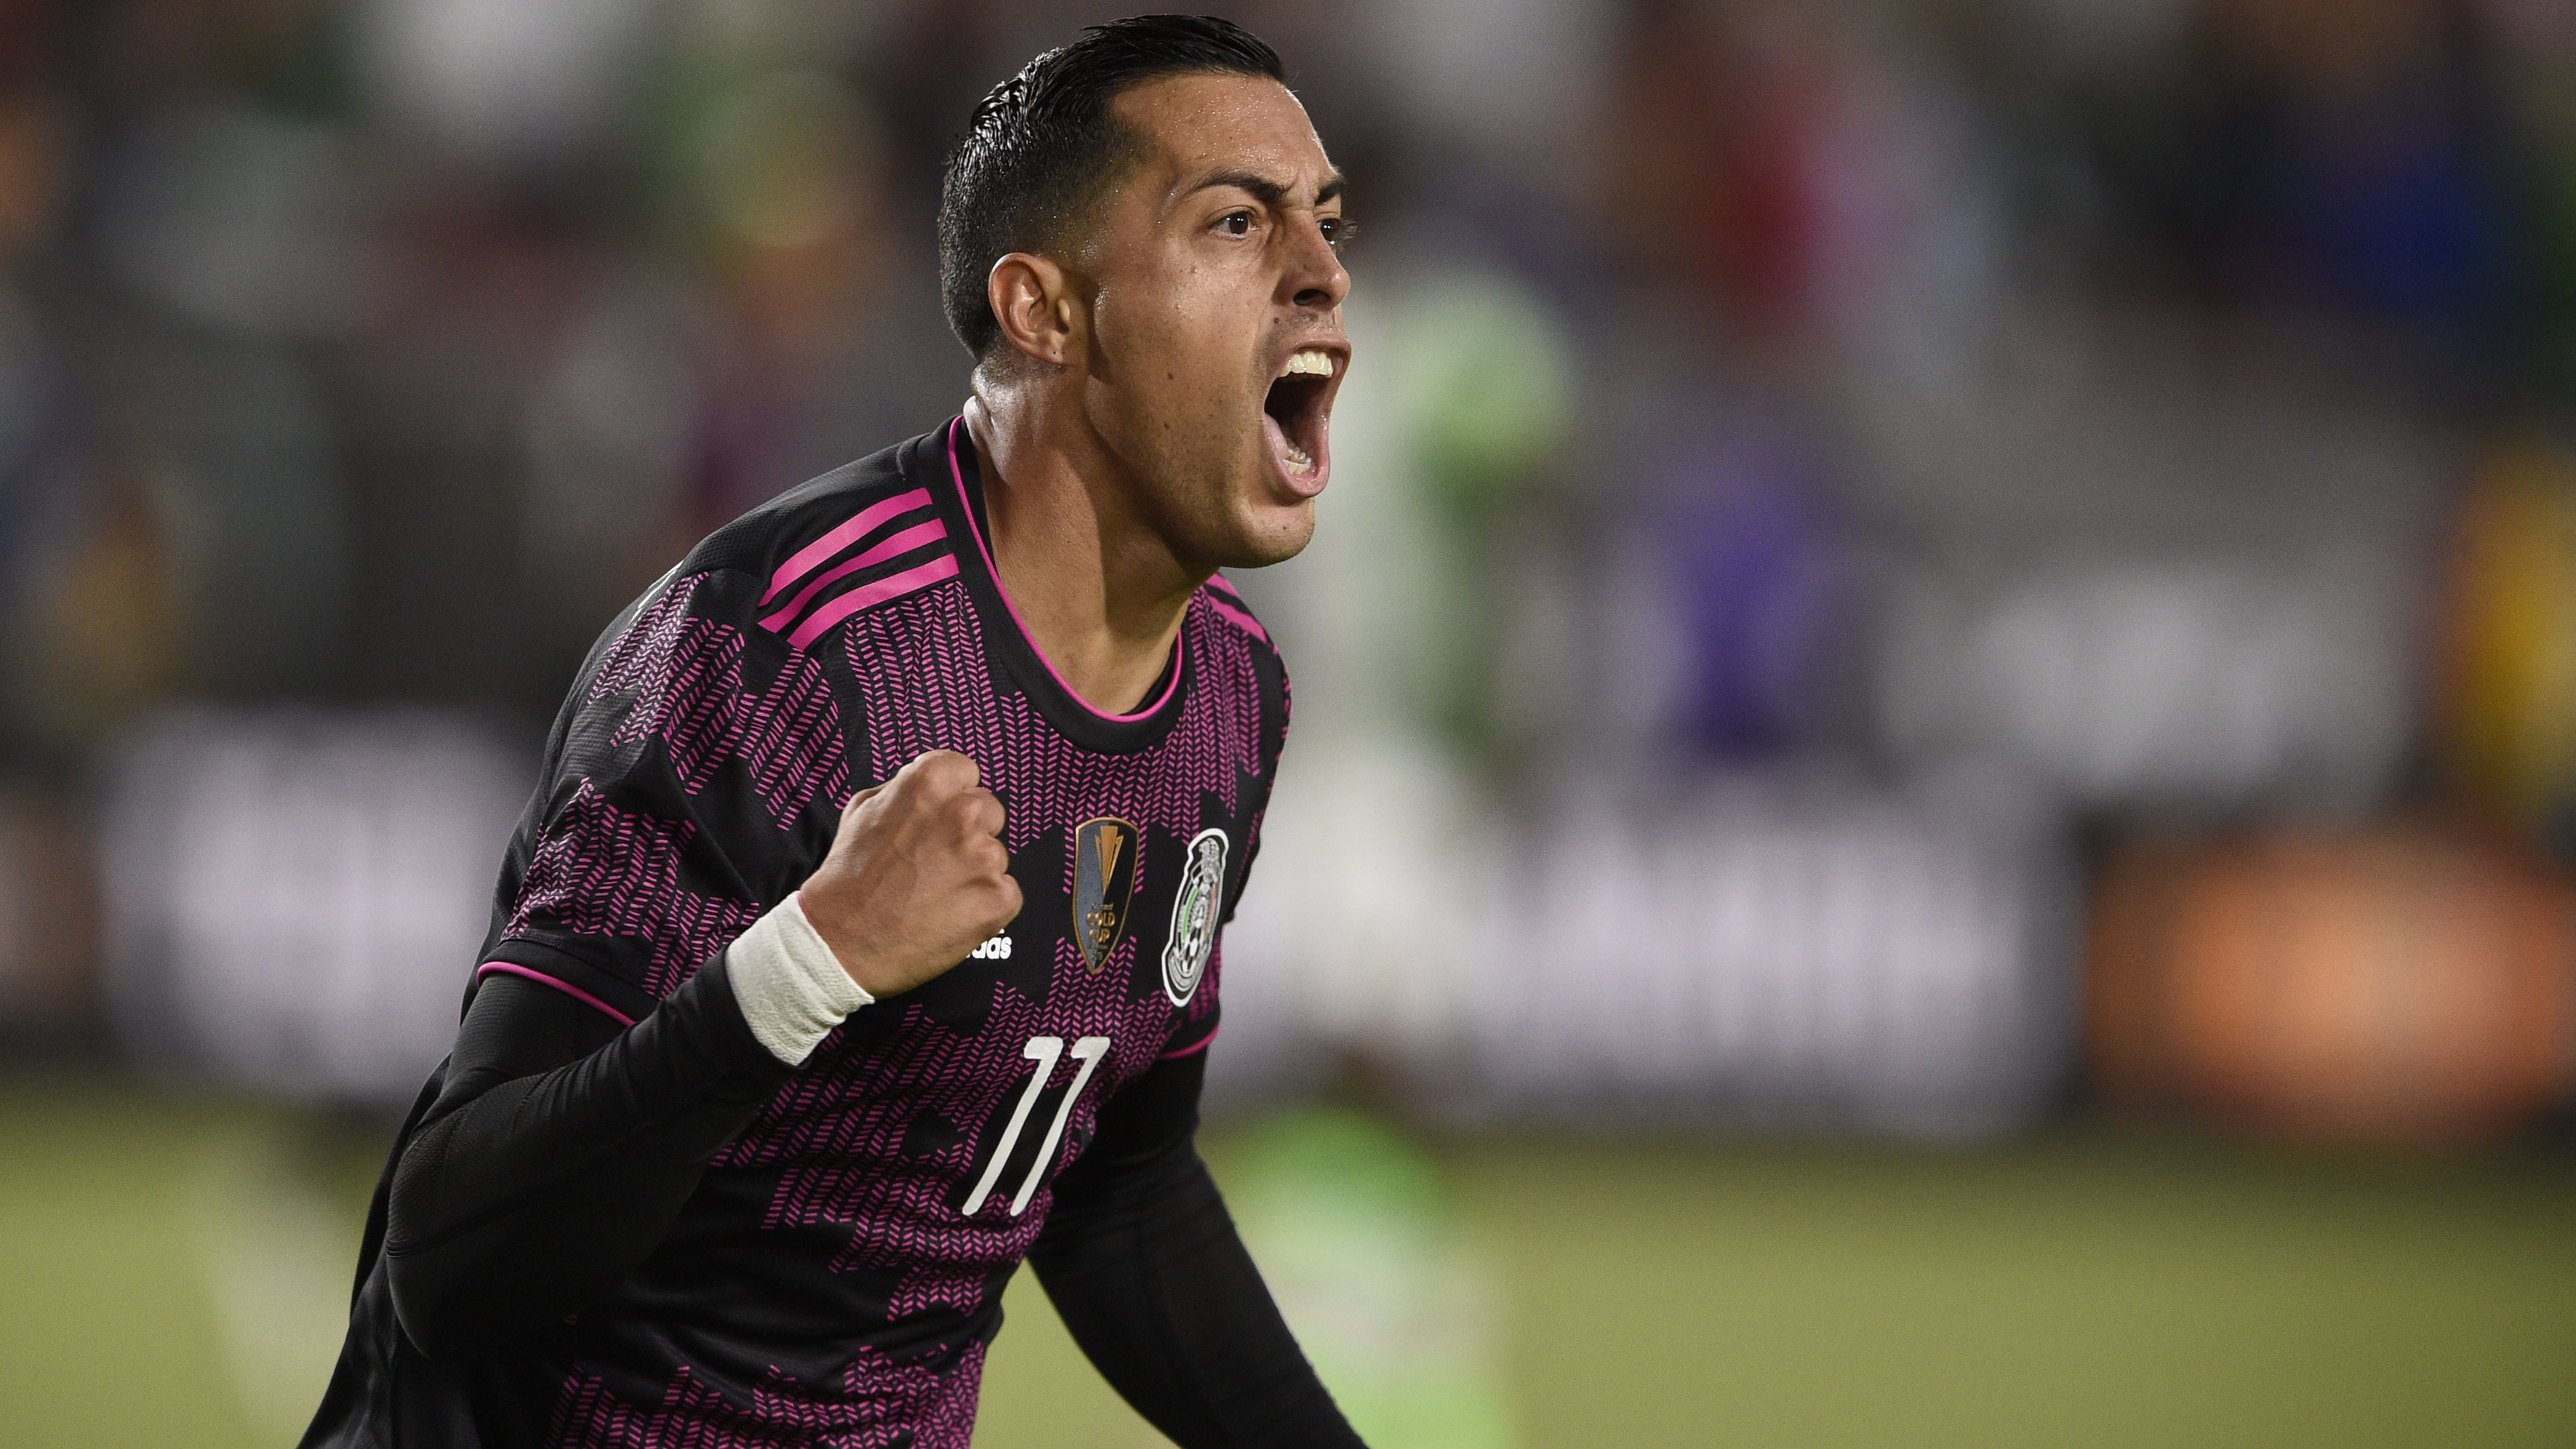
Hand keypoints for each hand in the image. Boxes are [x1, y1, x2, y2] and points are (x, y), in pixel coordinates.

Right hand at [798, 750, 1020, 996]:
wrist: (841, 940)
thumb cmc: (849, 876)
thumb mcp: (863, 809)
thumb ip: (905, 789)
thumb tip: (933, 787)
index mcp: (932, 781)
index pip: (966, 772)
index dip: (951, 797)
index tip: (937, 820)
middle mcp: (964, 811)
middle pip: (988, 811)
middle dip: (968, 833)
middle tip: (933, 862)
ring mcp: (985, 857)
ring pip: (996, 856)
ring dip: (974, 872)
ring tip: (935, 893)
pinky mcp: (999, 898)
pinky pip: (1005, 894)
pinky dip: (984, 905)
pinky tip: (950, 914)